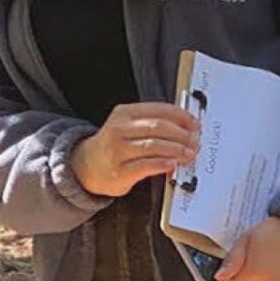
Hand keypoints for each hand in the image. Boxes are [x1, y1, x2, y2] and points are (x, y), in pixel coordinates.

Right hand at [70, 102, 200, 197]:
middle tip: (195, 141)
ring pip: (154, 146)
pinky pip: (146, 166)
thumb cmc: (113, 146)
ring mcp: (118, 150)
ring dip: (177, 150)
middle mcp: (119, 129)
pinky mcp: (120, 171)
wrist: (85, 166)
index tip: (195, 124)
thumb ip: (151, 124)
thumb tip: (185, 128)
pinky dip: (163, 164)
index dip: (181, 116)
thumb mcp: (126, 126)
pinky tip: (173, 164)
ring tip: (189, 154)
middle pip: (158, 127)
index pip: (158, 109)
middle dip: (182, 134)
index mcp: (124, 113)